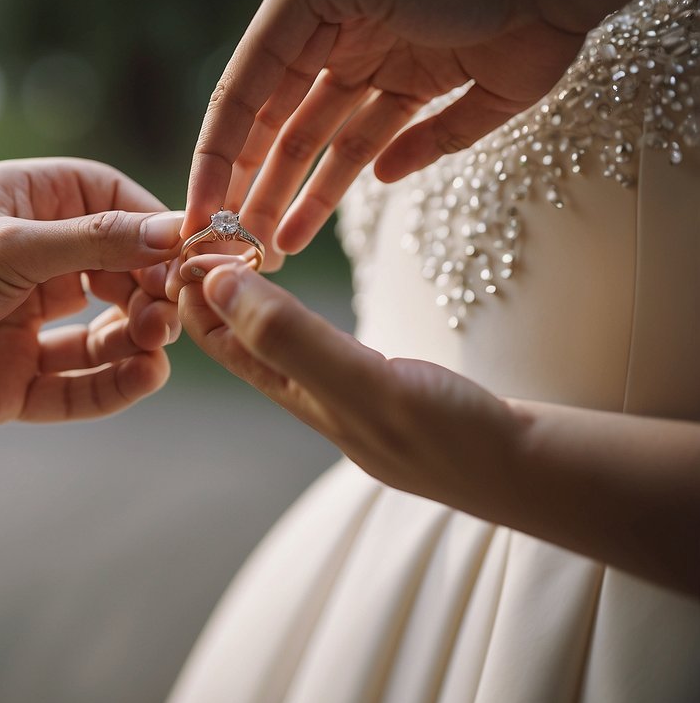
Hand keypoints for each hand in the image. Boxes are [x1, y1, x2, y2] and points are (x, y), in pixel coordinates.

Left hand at [0, 158, 183, 430]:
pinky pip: (80, 385)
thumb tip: (173, 233)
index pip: (118, 207)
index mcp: (35, 208)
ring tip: (155, 344)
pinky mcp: (20, 380)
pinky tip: (142, 376)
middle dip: (152, 293)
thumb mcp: (12, 246)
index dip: (156, 230)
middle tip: (171, 311)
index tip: (191, 254)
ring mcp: (31, 325)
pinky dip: (114, 384)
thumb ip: (94, 242)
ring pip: (108, 334)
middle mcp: (40, 264)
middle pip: (123, 275)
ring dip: (139, 339)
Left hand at [179, 261, 529, 508]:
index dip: (192, 294)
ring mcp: (343, 393)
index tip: (180, 241)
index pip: (220, 340)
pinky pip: (310, 342)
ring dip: (244, 298)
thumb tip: (215, 284)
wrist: (523, 469)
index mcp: (297, 397)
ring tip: (231, 251)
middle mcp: (310, 397)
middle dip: (206, 292)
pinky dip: (287, 310)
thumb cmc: (445, 433)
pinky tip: (292, 297)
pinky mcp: (375, 386)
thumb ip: (289, 336)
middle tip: (197, 233)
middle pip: (237, 340)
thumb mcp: (359, 382)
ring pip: (271, 340)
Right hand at [182, 0, 691, 266]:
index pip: (246, 93)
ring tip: (278, 249)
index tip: (200, 214)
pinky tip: (353, 198)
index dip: (218, 157)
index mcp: (307, 2)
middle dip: (255, 186)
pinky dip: (380, 170)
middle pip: (284, 127)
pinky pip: (399, 142)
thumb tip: (254, 119)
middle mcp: (343, 35)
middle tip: (233, 246)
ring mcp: (391, 64)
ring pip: (333, 145)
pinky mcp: (441, 89)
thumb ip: (280, 46)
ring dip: (304, 197)